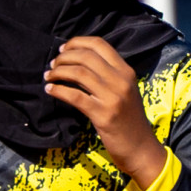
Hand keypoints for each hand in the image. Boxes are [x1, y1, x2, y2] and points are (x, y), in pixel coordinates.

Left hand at [44, 36, 166, 185]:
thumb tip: (79, 63)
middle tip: (52, 64)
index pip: (100, 44)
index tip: (64, 49)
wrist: (141, 149)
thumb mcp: (125, 92)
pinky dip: (59, 90)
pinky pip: (75, 96)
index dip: (77, 42)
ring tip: (48, 76)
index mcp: (126, 71)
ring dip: (58, 72)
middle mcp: (121, 80)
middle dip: (64, 57)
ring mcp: (113, 97)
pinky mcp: (103, 114)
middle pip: (86, 56)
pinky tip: (50, 90)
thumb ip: (109, 76)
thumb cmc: (129, 121)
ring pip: (79, 73)